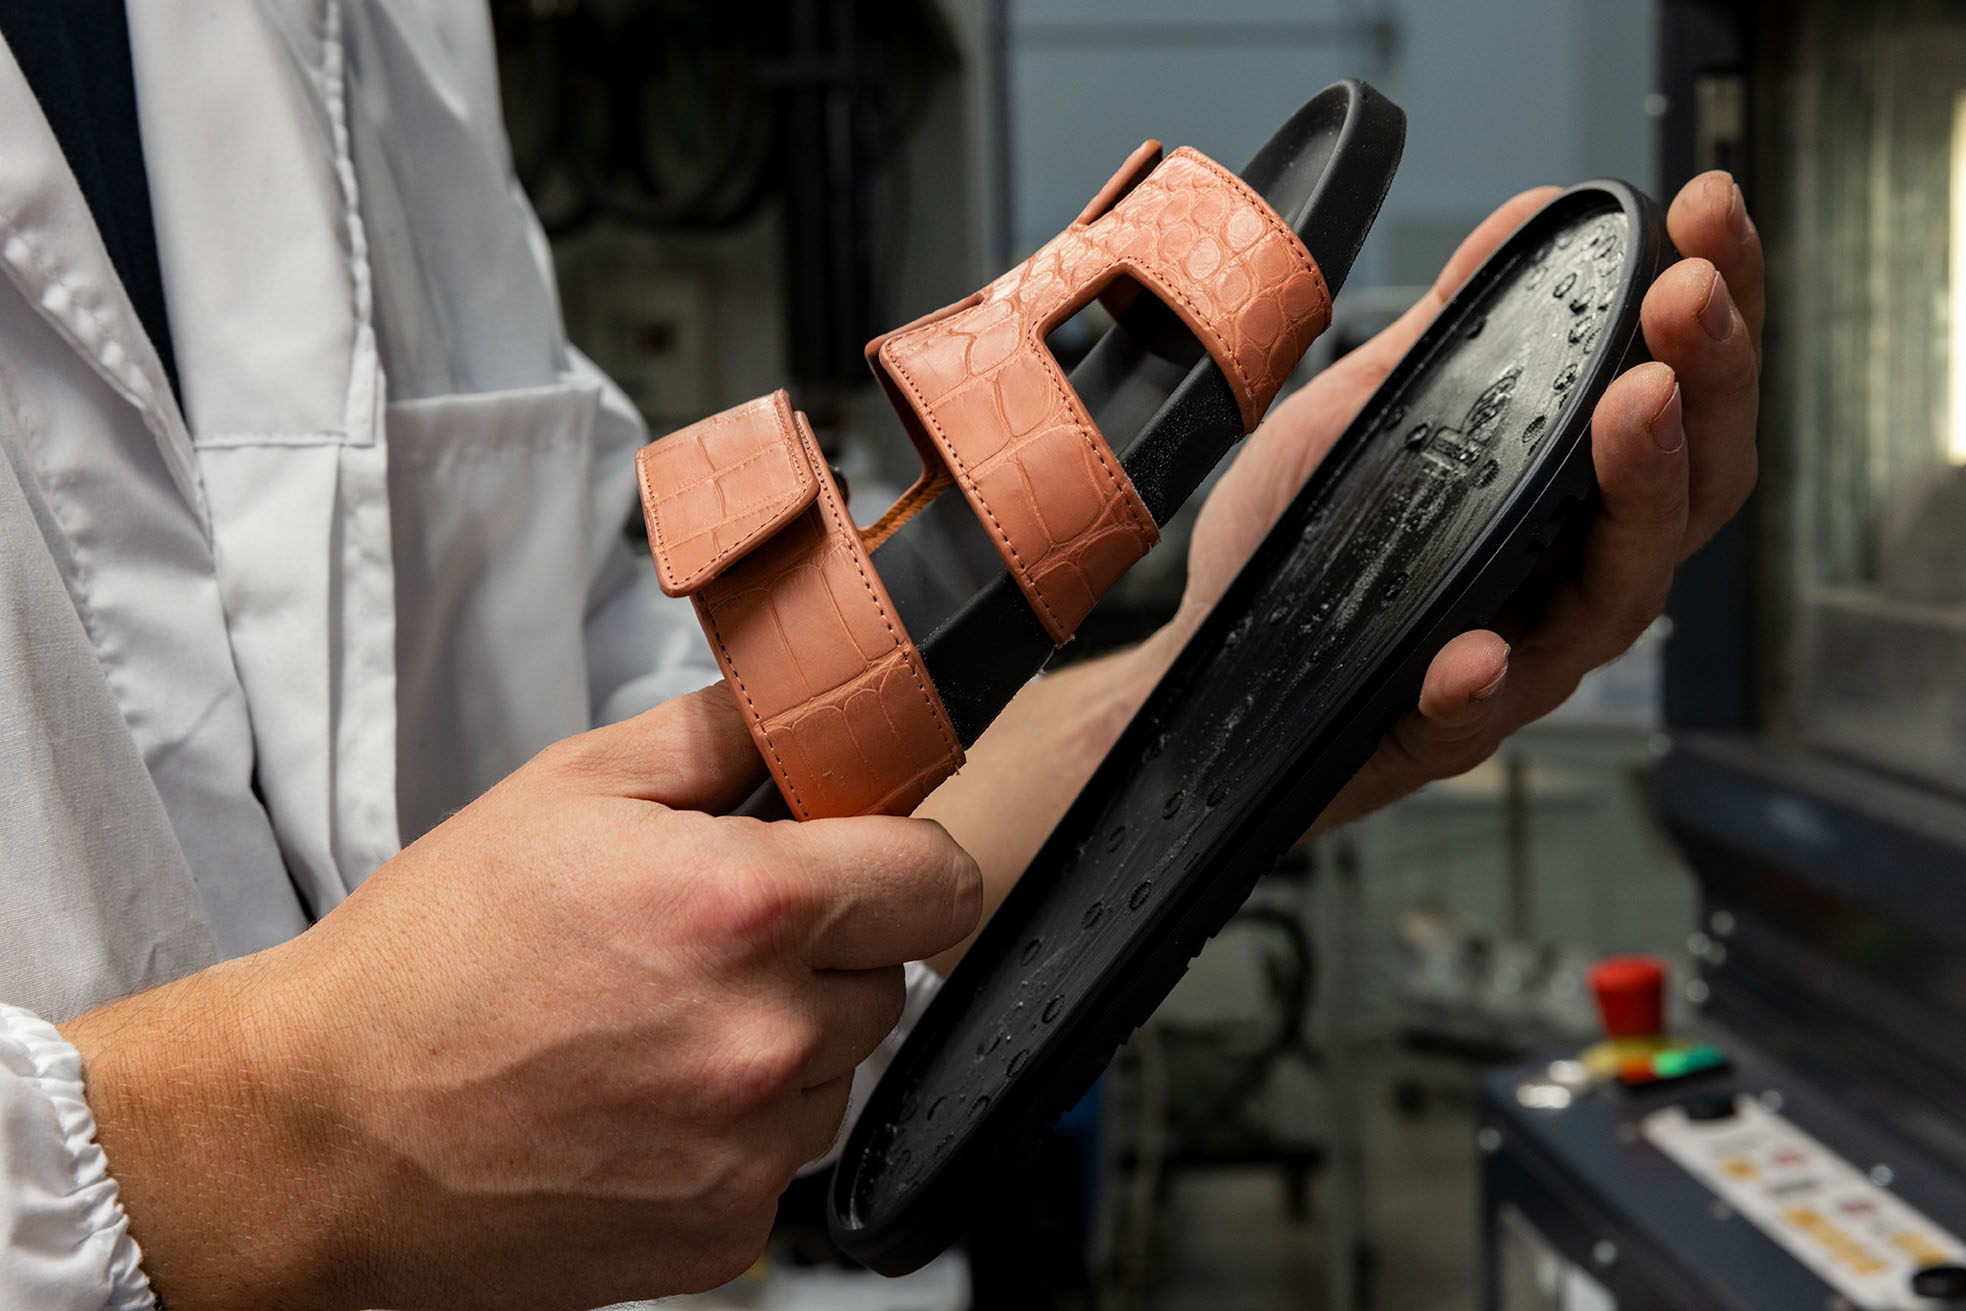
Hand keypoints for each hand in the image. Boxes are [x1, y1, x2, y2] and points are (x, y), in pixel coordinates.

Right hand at [62, 687, 980, 1310]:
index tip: (866, 858)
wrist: (328, 1128)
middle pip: (890, 975)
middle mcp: (766, 1039)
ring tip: (661, 1021)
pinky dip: (740, 1125)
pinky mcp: (725, 1234)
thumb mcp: (569, 789)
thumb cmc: (431, 958)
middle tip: (712, 939)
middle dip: (826, 947)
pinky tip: (645, 1097)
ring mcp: (750, 1150)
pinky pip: (786, 1155)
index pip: (941, 879)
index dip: (905, 856)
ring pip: (841, 1068)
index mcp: (746, 911)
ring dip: (786, 1039)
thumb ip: (719, 735)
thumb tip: (811, 709)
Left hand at [1169, 170, 1761, 829]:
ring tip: (1635, 406)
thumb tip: (1528, 217)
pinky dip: (1484, 679)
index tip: (1712, 210)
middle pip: (1694, 491)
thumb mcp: (1375, 411)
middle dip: (1709, 380)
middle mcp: (1573, 574)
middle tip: (1690, 291)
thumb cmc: (1309, 547)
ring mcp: (1522, 655)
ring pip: (1619, 595)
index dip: (1721, 303)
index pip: (1683, 393)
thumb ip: (1454, 329)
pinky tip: (1479, 650)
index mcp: (1572, 491)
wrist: (1214, 662)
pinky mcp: (1444, 727)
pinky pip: (1479, 711)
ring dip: (1637, 495)